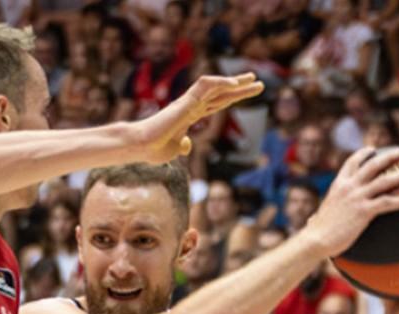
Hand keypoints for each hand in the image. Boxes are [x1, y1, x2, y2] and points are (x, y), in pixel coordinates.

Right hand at [134, 73, 263, 163]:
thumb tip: (187, 144)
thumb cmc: (153, 150)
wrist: (140, 147)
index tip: (245, 93)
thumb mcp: (173, 150)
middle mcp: (191, 106)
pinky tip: (236, 85)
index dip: (232, 98)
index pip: (216, 104)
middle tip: (258, 82)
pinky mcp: (185, 101)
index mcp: (190, 116)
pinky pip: (205, 86)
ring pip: (215, 86)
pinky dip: (221, 83)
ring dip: (235, 82)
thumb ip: (181, 146)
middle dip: (239, 88)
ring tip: (253, 79)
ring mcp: (189, 102)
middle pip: (220, 93)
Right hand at [301, 147, 398, 257]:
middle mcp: (348, 187)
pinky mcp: (364, 211)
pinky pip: (387, 202)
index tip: (373, 149)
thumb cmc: (317, 231)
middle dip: (388, 157)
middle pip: (372, 165)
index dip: (363, 153)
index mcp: (338, 185)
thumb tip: (312, 220)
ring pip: (384, 181)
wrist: (315, 239)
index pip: (351, 162)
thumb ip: (322, 212)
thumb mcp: (320, 213)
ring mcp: (357, 198)